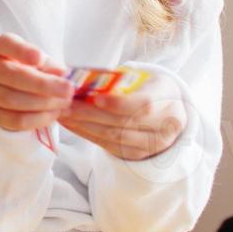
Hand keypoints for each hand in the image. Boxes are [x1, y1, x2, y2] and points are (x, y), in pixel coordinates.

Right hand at [0, 33, 73, 131]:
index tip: (39, 57)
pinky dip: (38, 118)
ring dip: (43, 103)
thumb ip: (52, 68)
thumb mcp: (44, 64)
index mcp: (1, 49)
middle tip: (67, 90)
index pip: (5, 44)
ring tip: (64, 103)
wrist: (20, 92)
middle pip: (10, 75)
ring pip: (11, 99)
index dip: (21, 51)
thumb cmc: (34, 71)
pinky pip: (15, 119)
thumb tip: (63, 75)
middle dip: (42, 84)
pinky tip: (54, 113)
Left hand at [58, 70, 186, 160]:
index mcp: (166, 101)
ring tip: (63, 113)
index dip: (118, 103)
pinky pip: (108, 145)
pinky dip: (86, 134)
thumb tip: (84, 77)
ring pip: (112, 137)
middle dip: (89, 114)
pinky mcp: (136, 154)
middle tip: (65, 103)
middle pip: (122, 123)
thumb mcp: (143, 78)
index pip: (143, 105)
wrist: (169, 112)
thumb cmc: (149, 88)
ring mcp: (150, 145)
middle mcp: (163, 127)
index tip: (95, 97)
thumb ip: (119, 79)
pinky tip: (71, 124)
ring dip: (83, 125)